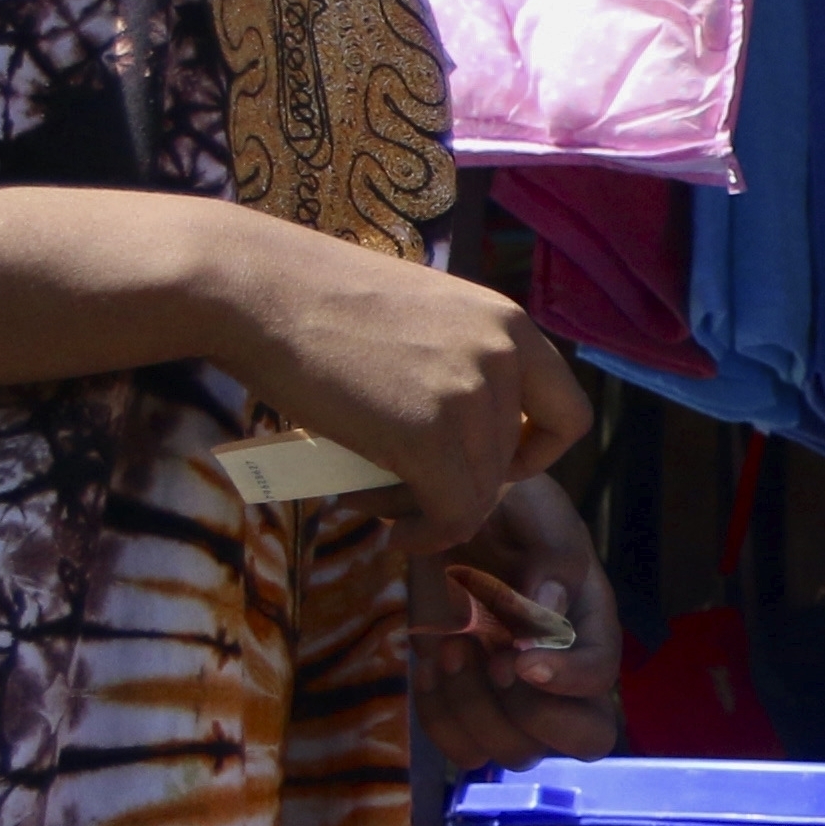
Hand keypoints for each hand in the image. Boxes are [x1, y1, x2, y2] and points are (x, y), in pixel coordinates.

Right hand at [194, 210, 588, 548]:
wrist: (256, 288)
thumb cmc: (318, 302)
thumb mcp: (422, 319)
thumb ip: (462, 367)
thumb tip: (473, 444)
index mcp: (508, 324)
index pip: (568, 412)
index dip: (536, 453)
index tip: (493, 465)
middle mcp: (503, 356)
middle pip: (511, 463)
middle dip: (462, 487)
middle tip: (404, 489)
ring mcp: (469, 395)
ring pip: (478, 494)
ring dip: (432, 512)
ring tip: (376, 499)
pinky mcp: (428, 437)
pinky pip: (452, 515)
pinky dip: (429, 536)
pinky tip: (399, 535)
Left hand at [414, 472, 619, 773]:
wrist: (447, 514)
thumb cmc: (505, 507)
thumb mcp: (536, 511)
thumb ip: (552, 556)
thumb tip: (549, 608)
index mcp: (592, 627)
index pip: (603, 682)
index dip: (567, 682)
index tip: (518, 658)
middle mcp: (565, 674)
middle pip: (581, 740)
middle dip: (533, 716)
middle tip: (494, 664)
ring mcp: (515, 698)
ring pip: (514, 752)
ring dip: (475, 709)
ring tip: (453, 647)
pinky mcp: (467, 705)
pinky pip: (462, 749)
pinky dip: (440, 719)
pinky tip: (431, 665)